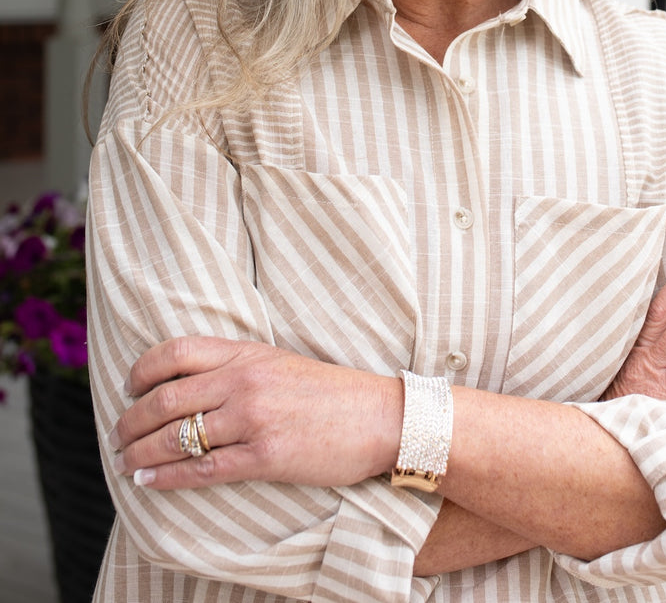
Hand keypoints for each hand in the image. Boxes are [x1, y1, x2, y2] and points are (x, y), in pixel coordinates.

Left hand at [111, 336, 401, 490]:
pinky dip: (168, 478)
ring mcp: (253, 419)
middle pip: (166, 397)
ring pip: (177, 437)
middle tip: (117, 435)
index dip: (142, 371)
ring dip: (141, 453)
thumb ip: (236, 366)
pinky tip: (150, 483)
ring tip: (125, 463)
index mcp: (247, 352)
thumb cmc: (330, 392)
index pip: (176, 352)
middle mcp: (244, 381)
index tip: (128, 388)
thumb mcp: (279, 363)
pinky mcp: (265, 457)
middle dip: (132, 420)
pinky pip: (203, 470)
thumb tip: (188, 382)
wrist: (379, 417)